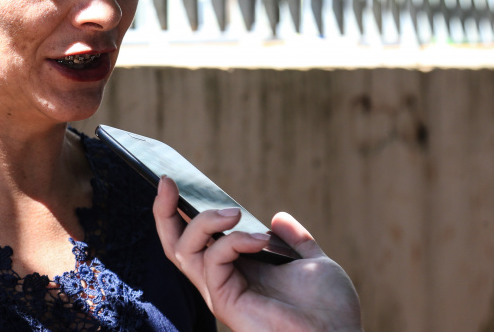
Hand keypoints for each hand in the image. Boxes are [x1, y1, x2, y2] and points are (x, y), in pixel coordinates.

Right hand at [153, 176, 362, 330]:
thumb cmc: (329, 311)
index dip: (178, 213)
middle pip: (174, 245)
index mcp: (237, 272)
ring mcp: (220, 292)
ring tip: (234, 213)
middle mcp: (221, 281)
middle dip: (164, 211)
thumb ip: (295, 240)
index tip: (173, 183)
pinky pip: (213, 261)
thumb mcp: (312, 263)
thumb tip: (279, 217)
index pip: (195, 241)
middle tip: (168, 182)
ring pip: (184, 249)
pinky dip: (233, 242)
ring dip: (204, 221)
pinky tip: (259, 240)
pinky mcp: (224, 301)